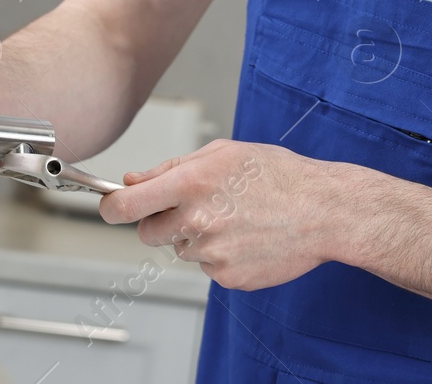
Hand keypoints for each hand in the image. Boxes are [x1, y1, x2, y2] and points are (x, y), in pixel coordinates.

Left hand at [97, 140, 341, 290]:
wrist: (323, 210)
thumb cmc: (276, 175)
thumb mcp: (222, 153)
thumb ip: (170, 169)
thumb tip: (132, 181)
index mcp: (191, 184)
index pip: (127, 205)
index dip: (111, 207)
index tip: (109, 208)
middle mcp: (198, 221)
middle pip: (148, 234)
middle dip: (160, 222)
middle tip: (193, 209)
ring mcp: (213, 254)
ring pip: (182, 249)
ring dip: (197, 237)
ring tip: (235, 218)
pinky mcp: (228, 278)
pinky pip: (208, 267)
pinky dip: (221, 255)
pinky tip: (247, 237)